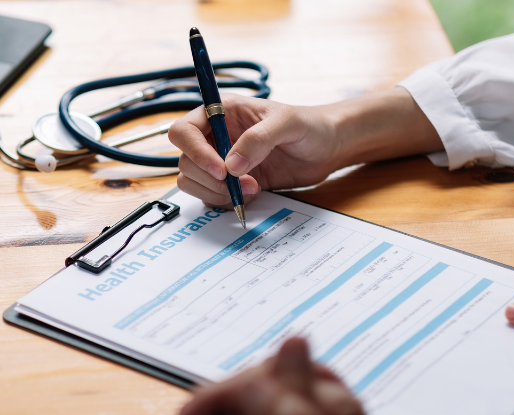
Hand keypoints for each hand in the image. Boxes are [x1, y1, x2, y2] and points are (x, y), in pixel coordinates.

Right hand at [167, 88, 442, 207]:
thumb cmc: (311, 125)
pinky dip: (225, 202)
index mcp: (221, 113)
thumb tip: (232, 165)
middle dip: (210, 178)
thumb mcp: (288, 124)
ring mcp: (221, 162)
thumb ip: (259, 140)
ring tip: (252, 189)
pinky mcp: (232, 183)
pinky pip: (210, 197)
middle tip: (242, 184)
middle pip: (185, 161)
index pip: (184, 131)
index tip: (221, 169)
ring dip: (217, 192)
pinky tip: (252, 195)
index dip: (195, 151)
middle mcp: (215, 137)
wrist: (329, 148)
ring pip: (193, 182)